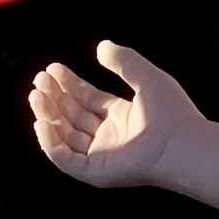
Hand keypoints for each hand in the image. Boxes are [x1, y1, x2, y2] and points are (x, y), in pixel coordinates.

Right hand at [27, 39, 209, 188]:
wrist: (182, 145)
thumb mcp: (146, 76)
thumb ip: (124, 60)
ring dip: (48, 115)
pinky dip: (51, 143)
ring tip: (36, 95)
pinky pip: (66, 160)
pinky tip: (42, 122)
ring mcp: (103, 155)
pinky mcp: (96, 172)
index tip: (52, 69)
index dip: (69, 84)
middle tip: (39, 80)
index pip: (87, 99)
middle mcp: (111, 136)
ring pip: (66, 136)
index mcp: (123, 116)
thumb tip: (101, 46)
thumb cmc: (171, 113)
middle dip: (55, 97)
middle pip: (73, 116)